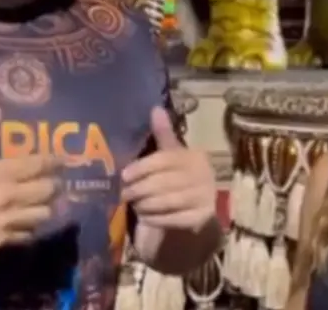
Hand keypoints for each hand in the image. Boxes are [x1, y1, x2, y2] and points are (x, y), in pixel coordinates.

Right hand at [0, 107, 60, 257]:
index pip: (38, 165)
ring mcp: (6, 221)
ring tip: (44, 202)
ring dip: (46, 206)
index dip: (54, 160)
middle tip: (54, 180)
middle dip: (54, 183)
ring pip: (43, 214)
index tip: (62, 159)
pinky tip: (27, 221)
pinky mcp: (0, 241)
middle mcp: (8, 197)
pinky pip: (27, 234)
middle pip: (47, 190)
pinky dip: (30, 227)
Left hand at [121, 107, 215, 231]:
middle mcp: (203, 175)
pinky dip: (156, 218)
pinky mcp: (201, 217)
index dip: (142, 167)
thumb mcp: (173, 153)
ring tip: (133, 204)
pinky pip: (173, 219)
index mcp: (195, 156)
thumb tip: (155, 108)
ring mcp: (204, 198)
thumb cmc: (181, 173)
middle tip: (123, 193)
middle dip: (140, 189)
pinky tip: (145, 217)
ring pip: (167, 202)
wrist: (202, 203)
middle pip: (164, 182)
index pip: (164, 160)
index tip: (124, 175)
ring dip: (146, 204)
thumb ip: (163, 134)